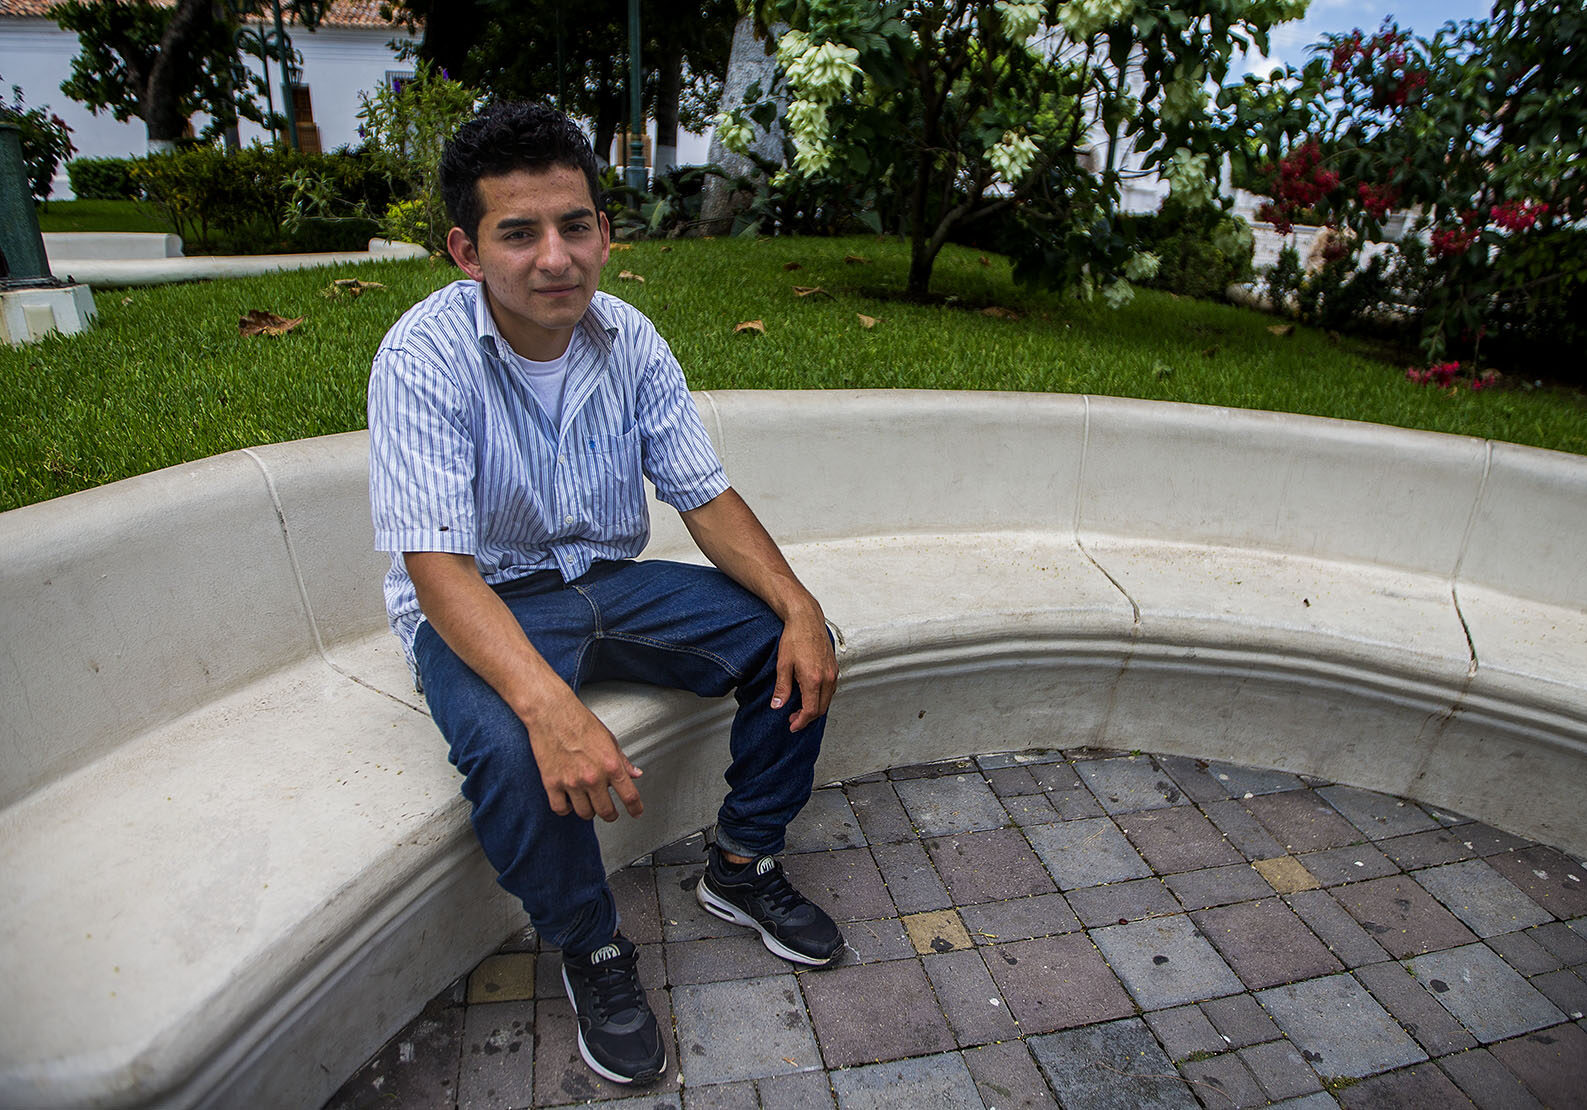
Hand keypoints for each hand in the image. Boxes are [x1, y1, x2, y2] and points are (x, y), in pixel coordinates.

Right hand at [524, 692, 643, 820]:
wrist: (552, 713)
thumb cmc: (579, 721)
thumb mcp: (609, 739)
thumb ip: (623, 760)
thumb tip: (635, 774)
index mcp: (610, 765)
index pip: (629, 796)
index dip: (635, 808)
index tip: (636, 812)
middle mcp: (592, 777)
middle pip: (606, 811)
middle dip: (611, 814)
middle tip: (610, 812)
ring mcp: (572, 782)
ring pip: (584, 813)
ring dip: (589, 812)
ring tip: (589, 804)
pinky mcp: (552, 783)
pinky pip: (560, 809)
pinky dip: (566, 809)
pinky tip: (568, 802)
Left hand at [773, 610, 838, 730]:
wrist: (807, 619)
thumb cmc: (795, 638)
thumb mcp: (783, 665)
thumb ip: (782, 688)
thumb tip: (777, 705)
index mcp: (814, 679)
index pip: (811, 710)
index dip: (801, 721)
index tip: (792, 725)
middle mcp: (827, 677)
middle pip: (821, 708)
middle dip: (807, 717)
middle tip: (793, 719)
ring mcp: (833, 672)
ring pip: (828, 700)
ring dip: (815, 708)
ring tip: (800, 708)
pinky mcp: (834, 667)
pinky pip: (831, 689)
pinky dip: (821, 697)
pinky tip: (810, 694)